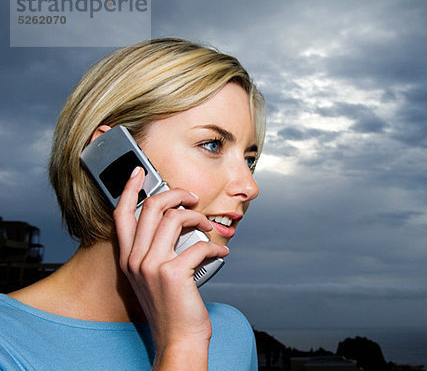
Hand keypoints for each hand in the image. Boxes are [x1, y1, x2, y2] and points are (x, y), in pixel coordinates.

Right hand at [113, 166, 229, 368]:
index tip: (139, 172)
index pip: (121, 214)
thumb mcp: (154, 276)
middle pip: (150, 207)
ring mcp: (151, 265)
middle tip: (192, 198)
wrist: (178, 338)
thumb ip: (157, 250)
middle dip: (176, 194)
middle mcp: (135, 259)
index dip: (130, 189)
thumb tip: (178, 222)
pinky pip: (199, 243)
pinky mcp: (173, 273)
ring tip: (209, 227)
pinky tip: (221, 252)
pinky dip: (216, 245)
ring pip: (174, 218)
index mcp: (128, 258)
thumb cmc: (172, 306)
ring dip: (198, 217)